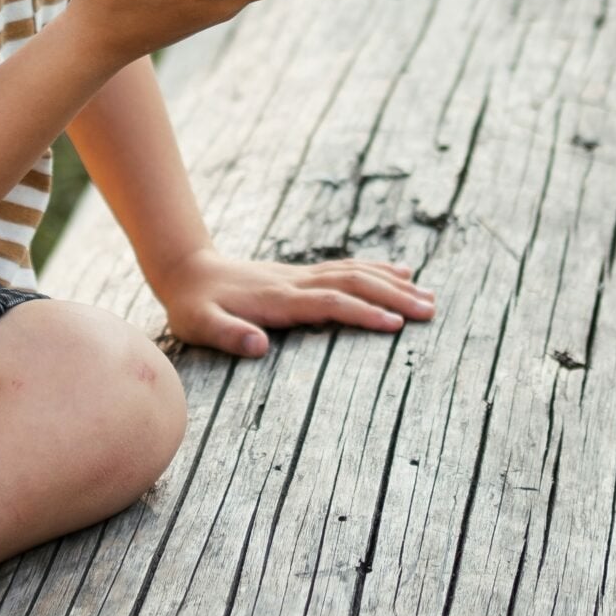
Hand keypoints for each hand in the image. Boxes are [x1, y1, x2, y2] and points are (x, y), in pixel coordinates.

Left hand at [151, 247, 436, 358]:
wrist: (186, 269)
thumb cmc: (192, 305)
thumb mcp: (200, 325)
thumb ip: (228, 335)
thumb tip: (260, 346)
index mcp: (278, 300)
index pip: (330, 303)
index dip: (362, 312)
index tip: (395, 325)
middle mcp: (296, 283)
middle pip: (353, 284)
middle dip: (393, 296)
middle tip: (430, 311)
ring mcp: (301, 276)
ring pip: (355, 273)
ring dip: (392, 283)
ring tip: (428, 296)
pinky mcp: (301, 275)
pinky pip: (346, 268)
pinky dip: (376, 270)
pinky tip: (400, 273)